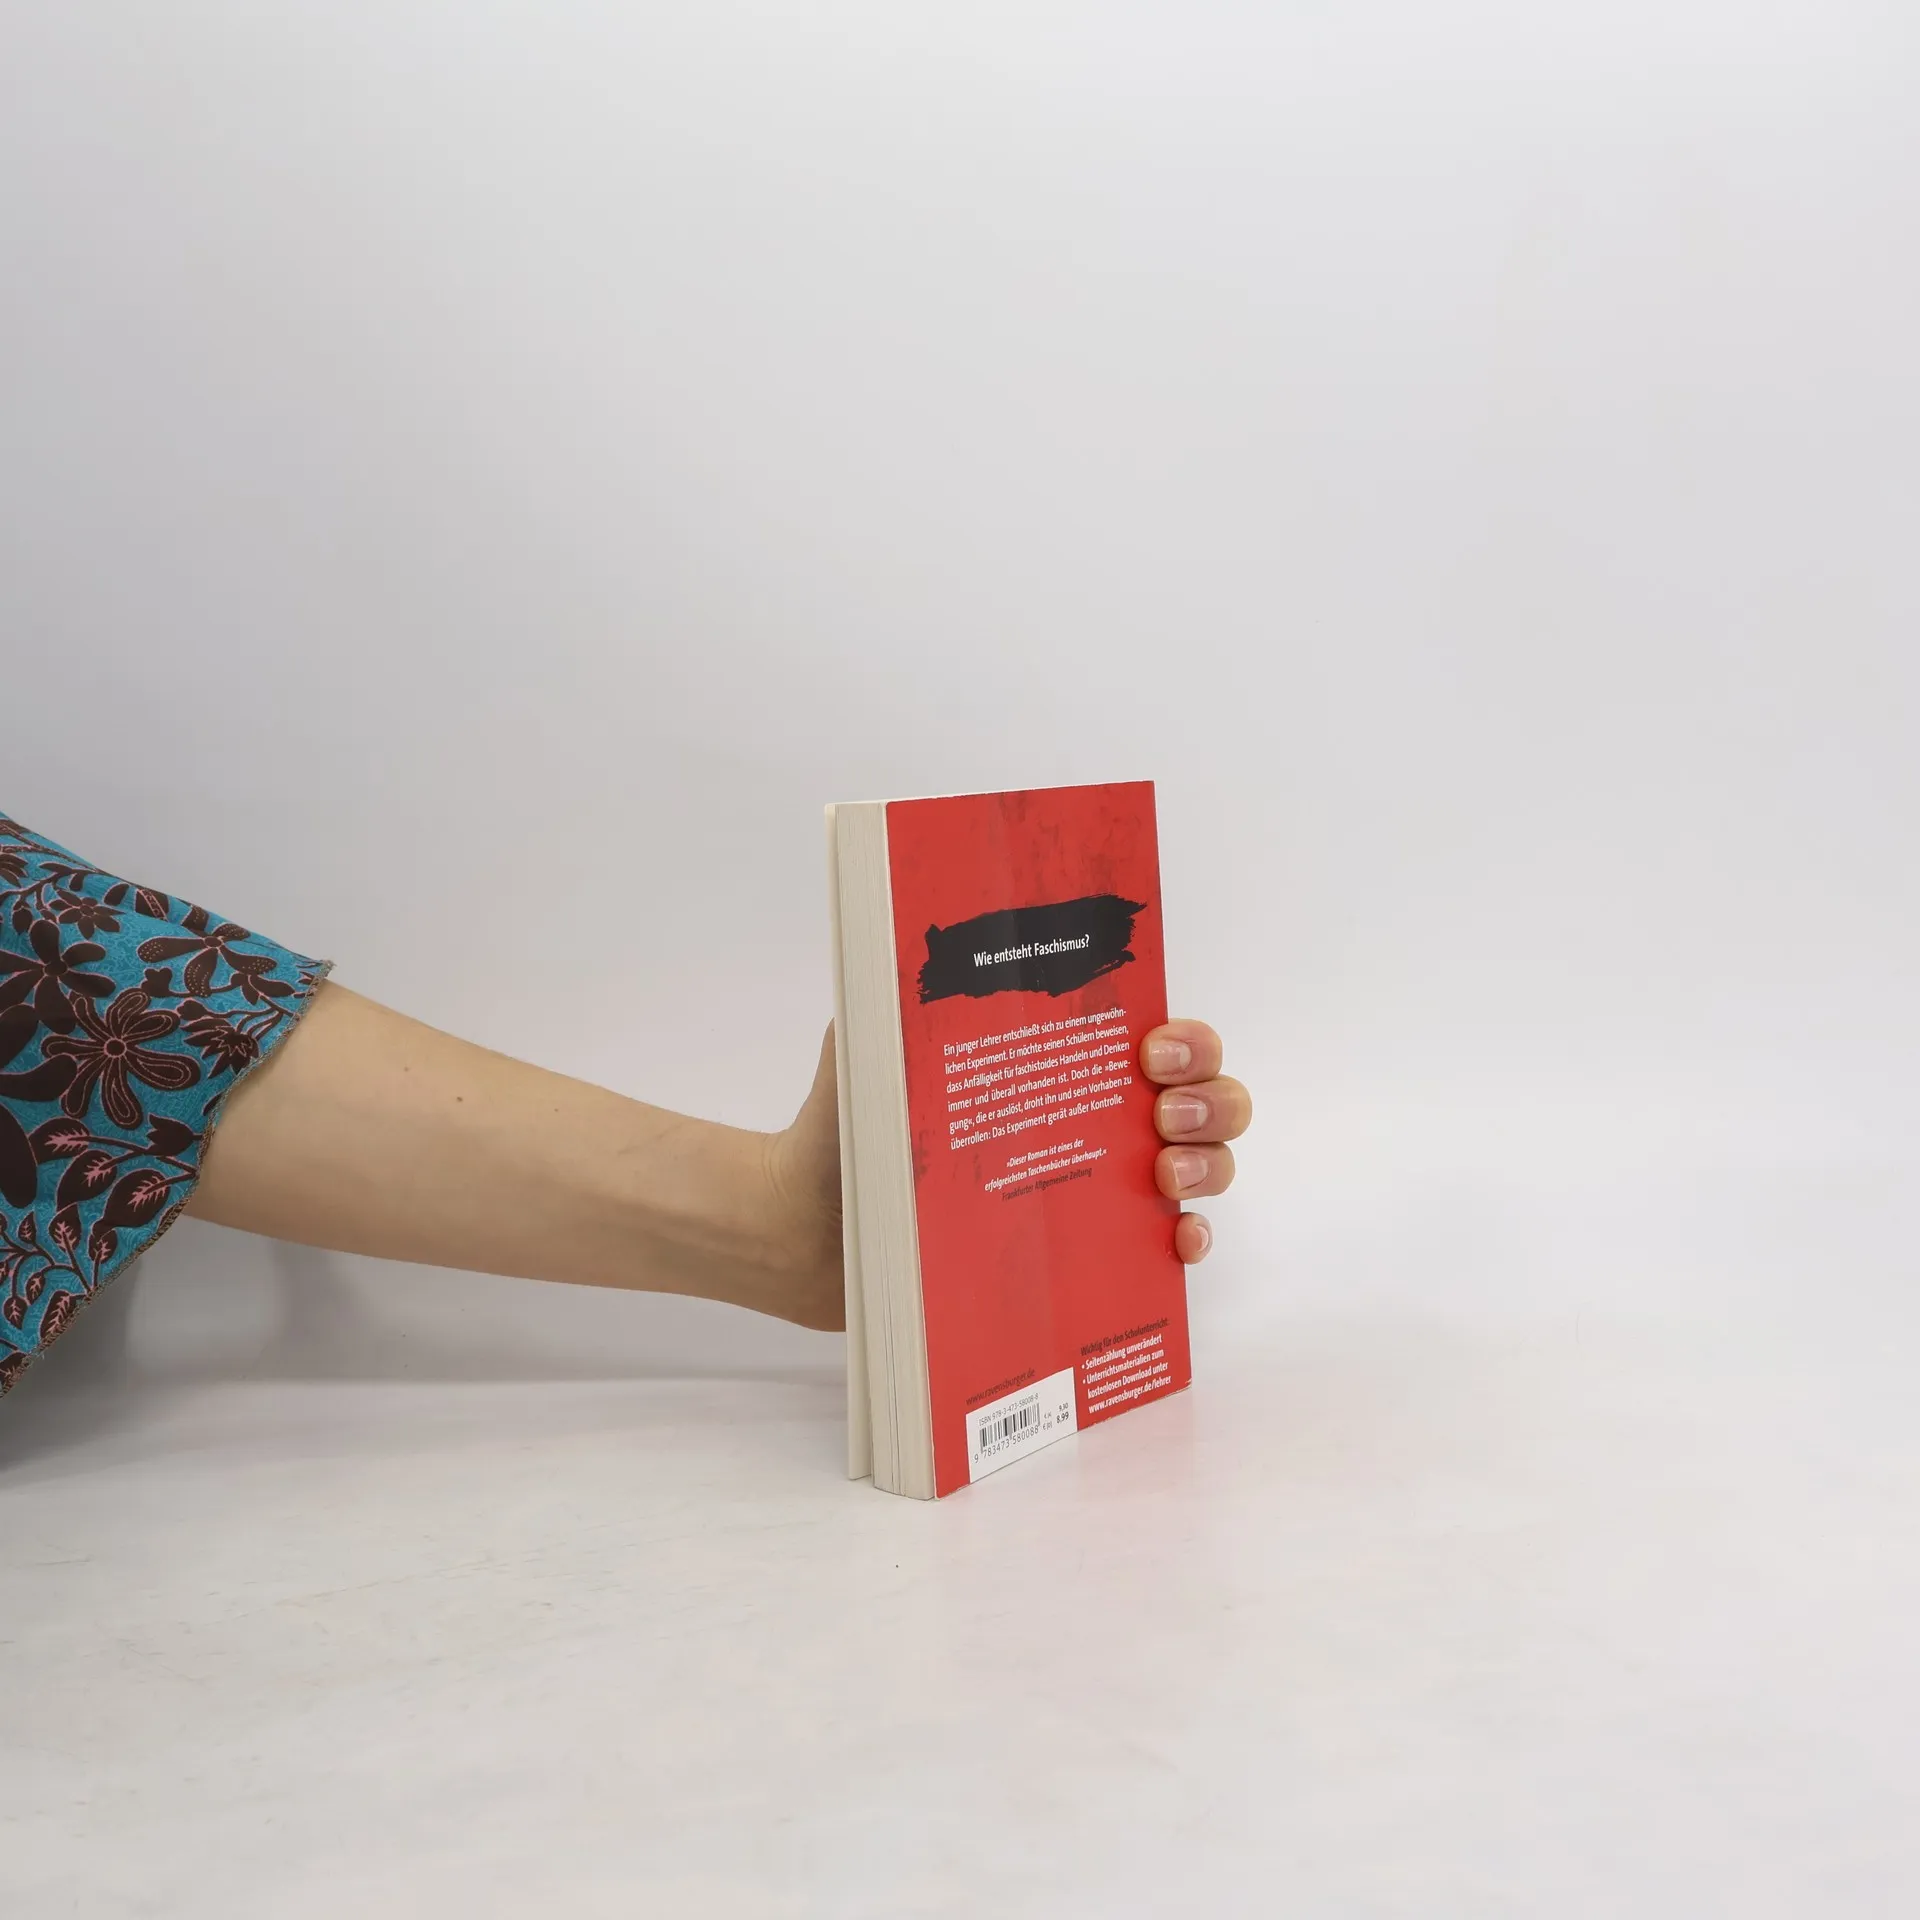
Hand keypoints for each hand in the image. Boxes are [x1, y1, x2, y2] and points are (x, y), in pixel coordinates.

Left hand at [762, 1017, 1248, 1330]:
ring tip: (1165, 1176)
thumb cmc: (841, 1126)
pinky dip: (1189, 1241)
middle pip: (1204, 1096)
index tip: (1153, 1048)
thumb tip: (929, 939)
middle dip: (1210, 1096)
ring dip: (1210, 1163)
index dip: (1187, 1037)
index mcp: (1055, 1056)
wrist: (801, 1226)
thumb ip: (902, 997)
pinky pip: (1165, 1249)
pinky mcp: (1085, 1255)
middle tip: (1161, 1110)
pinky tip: (1176, 1241)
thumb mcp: (870, 1045)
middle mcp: (1091, 1116)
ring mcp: (1096, 1187)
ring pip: (1202, 1165)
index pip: (1157, 1030)